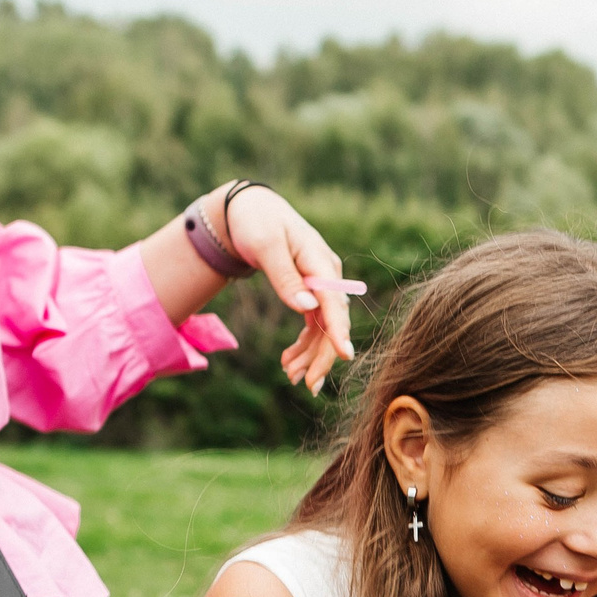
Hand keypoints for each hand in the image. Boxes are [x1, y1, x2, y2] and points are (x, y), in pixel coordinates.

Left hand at [213, 185, 356, 393]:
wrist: (251, 210)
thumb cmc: (256, 223)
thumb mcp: (265, 246)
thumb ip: (285, 278)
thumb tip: (306, 308)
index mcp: (320, 262)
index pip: (334, 302)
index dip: (339, 330)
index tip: (345, 356)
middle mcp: (326, 276)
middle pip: (332, 322)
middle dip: (322, 356)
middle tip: (308, 386)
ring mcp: (320, 286)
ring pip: (323, 328)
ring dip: (310, 355)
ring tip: (290, 376)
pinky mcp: (311, 293)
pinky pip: (313, 325)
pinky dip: (303, 345)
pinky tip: (287, 361)